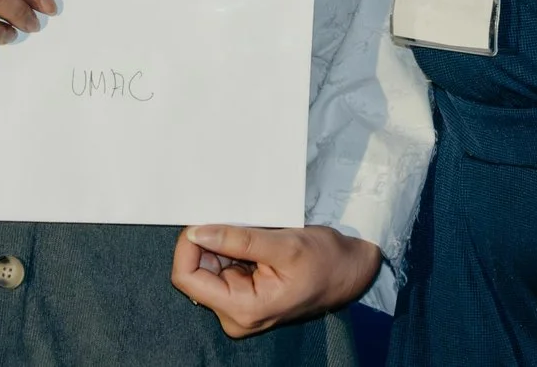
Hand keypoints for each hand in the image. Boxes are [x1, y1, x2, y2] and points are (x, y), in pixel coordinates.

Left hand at [171, 224, 382, 336]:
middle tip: (236, 222)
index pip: (188, 278)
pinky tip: (254, 241)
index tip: (203, 221)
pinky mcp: (243, 295)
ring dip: (222, 244)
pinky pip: (222, 267)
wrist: (348, 272)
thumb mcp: (285, 245)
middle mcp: (235, 314)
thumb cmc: (325, 261)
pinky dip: (231, 248)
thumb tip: (198, 233)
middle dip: (208, 243)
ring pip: (208, 267)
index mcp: (243, 309)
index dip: (188, 247)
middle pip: (195, 272)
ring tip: (253, 233)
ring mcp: (238, 306)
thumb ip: (239, 240)